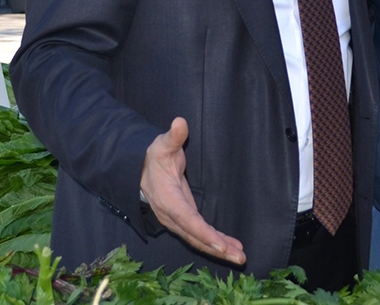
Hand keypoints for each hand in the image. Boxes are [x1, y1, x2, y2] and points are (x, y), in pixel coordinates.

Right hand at [140, 117, 245, 264]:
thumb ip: (173, 137)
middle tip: (239, 257)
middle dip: (217, 248)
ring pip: (198, 240)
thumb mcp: (162, 145)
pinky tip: (230, 248)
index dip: (203, 233)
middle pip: (195, 236)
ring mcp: (177, 220)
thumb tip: (180, 122)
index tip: (219, 244)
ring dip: (219, 250)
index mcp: (168, 199)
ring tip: (240, 257)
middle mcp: (172, 215)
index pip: (188, 219)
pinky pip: (199, 236)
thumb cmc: (154, 157)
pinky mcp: (183, 220)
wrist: (139, 171)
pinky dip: (215, 243)